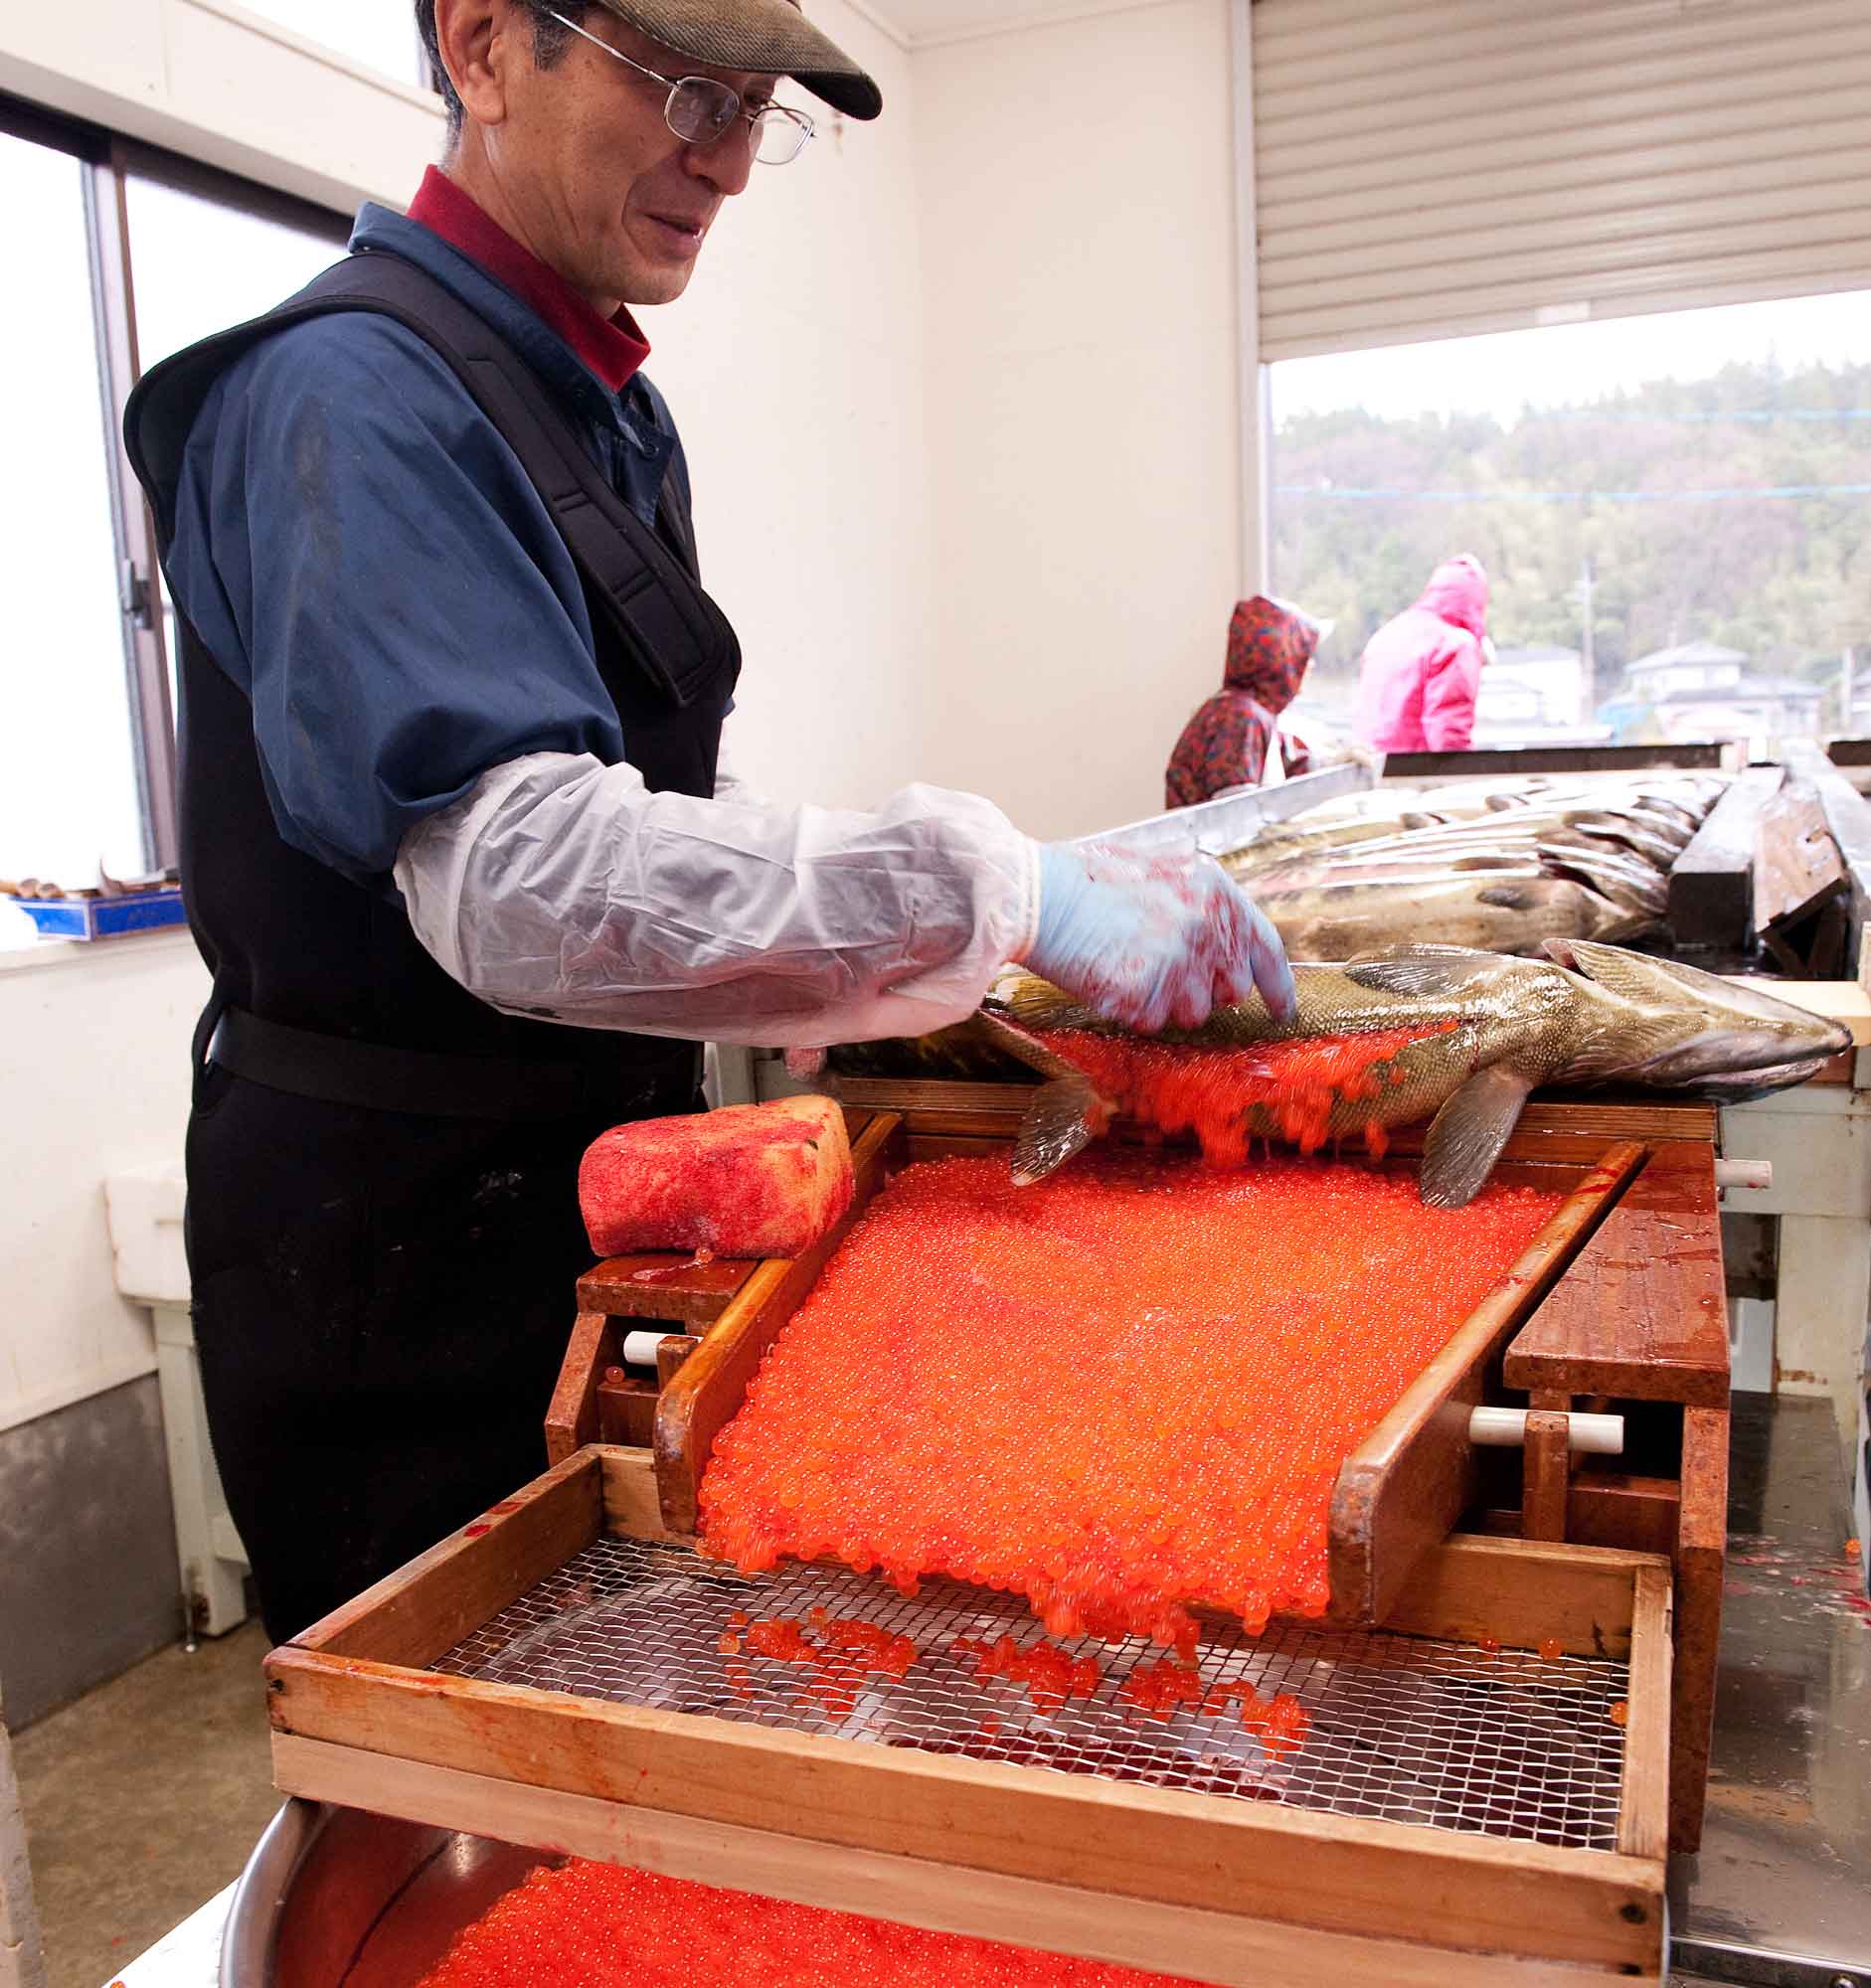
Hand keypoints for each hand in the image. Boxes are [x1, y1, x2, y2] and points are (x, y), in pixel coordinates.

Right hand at [1024, 842, 1296, 1032]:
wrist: (1037, 894)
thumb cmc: (1090, 881)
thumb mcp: (1163, 870)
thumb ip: (1202, 903)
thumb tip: (1225, 942)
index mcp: (1216, 892)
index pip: (1265, 949)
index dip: (1278, 986)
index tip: (1282, 1010)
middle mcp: (1205, 928)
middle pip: (1230, 991)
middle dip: (1202, 989)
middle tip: (1162, 969)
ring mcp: (1176, 963)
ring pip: (1191, 1013)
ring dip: (1163, 1002)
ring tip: (1127, 965)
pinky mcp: (1144, 993)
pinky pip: (1150, 1021)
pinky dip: (1130, 1009)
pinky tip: (1108, 977)